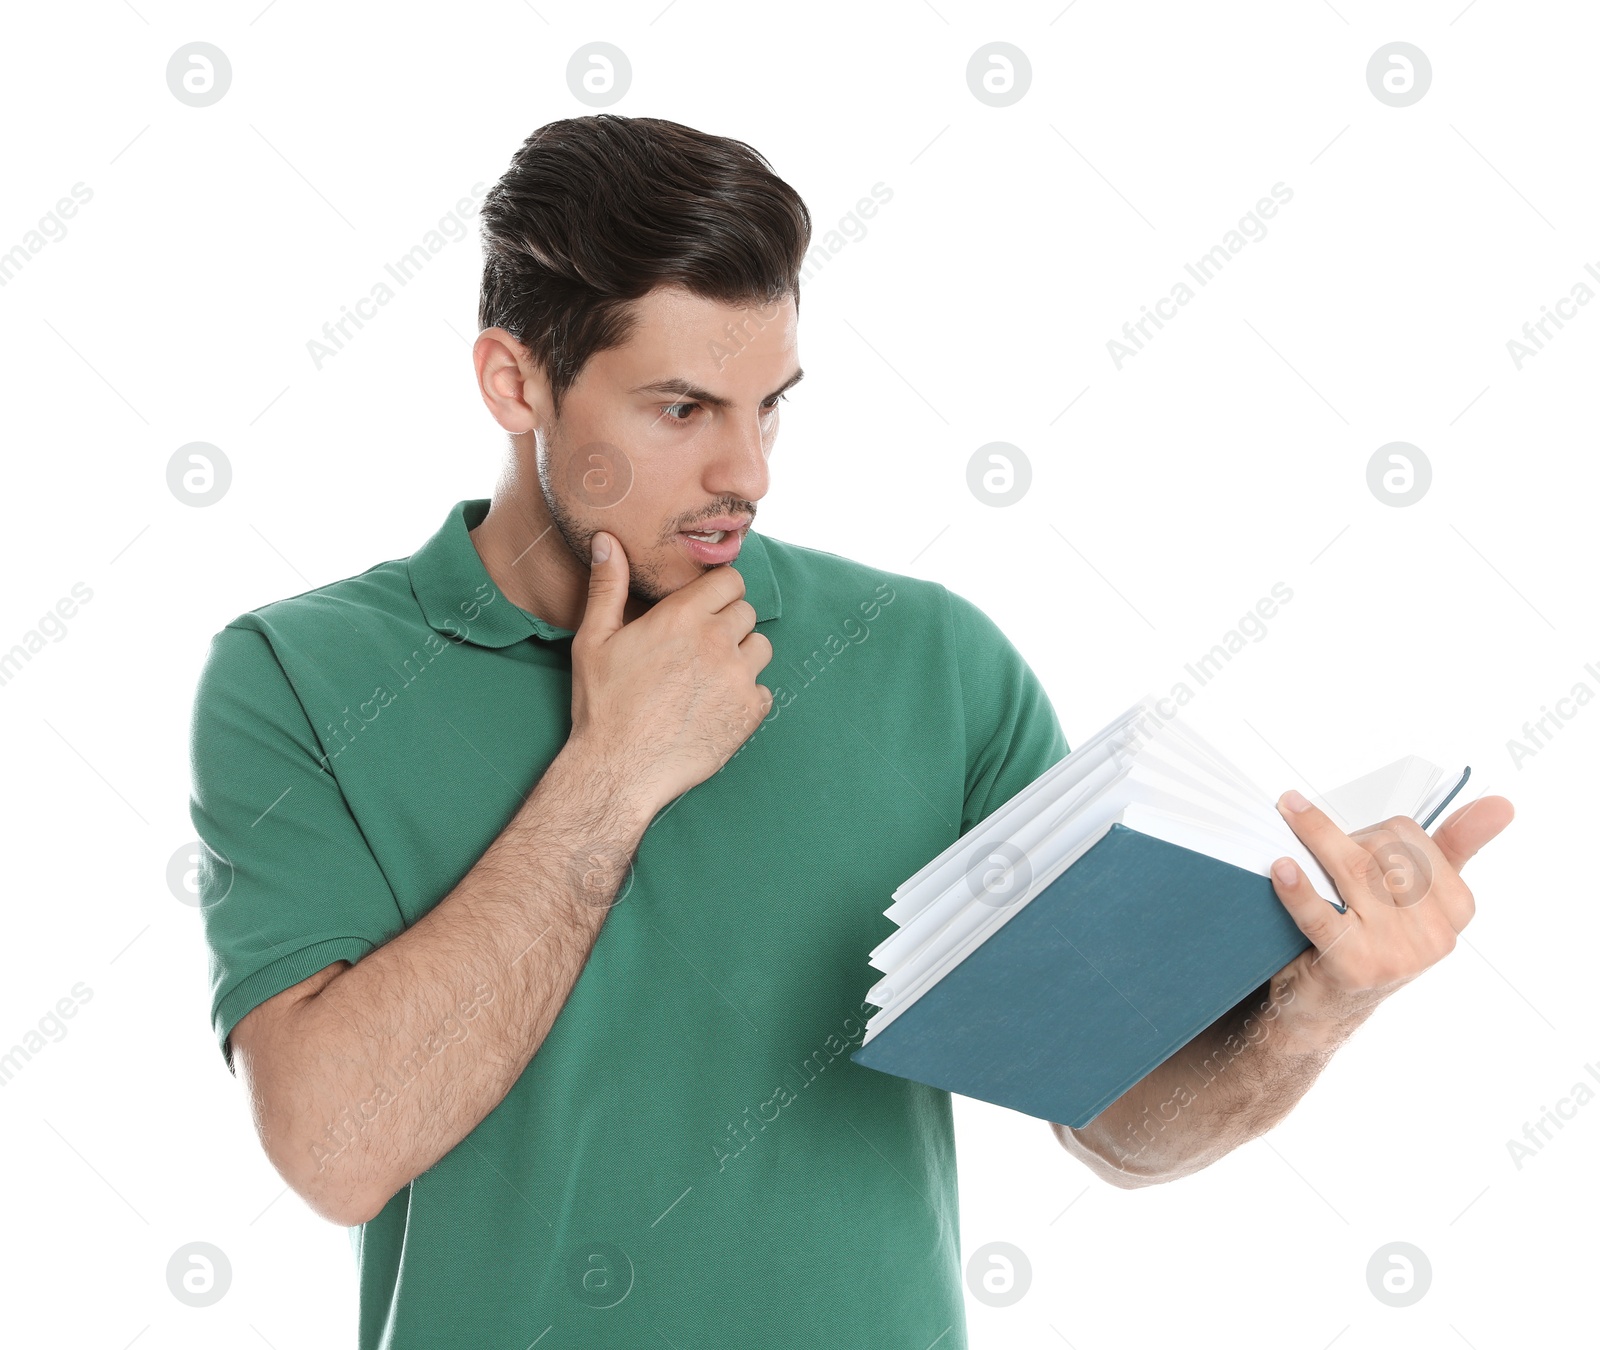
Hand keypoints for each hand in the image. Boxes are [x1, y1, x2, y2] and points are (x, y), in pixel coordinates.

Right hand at [566, 530, 773, 811]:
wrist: (619, 769)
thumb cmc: (603, 705)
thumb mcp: (594, 640)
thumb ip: (608, 586)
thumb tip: (607, 539)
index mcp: (682, 617)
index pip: (729, 580)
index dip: (717, 592)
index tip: (702, 609)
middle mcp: (717, 641)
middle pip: (746, 611)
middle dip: (727, 623)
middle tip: (698, 648)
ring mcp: (738, 678)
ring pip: (761, 648)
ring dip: (742, 656)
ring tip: (709, 676)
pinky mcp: (750, 712)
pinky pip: (764, 690)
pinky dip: (746, 697)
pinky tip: (715, 707)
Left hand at [1265, 789, 1513, 1049]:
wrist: (1325, 1004)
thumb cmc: (1370, 935)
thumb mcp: (1418, 896)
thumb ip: (1457, 846)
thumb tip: (1502, 804)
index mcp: (1457, 909)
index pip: (1412, 836)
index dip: (1376, 829)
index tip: (1357, 833)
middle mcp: (1434, 935)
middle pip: (1381, 851)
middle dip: (1345, 837)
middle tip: (1314, 839)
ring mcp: (1395, 953)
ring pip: (1351, 872)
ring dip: (1314, 840)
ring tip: (1288, 819)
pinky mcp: (1353, 966)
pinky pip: (1322, 916)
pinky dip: (1299, 890)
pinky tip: (1283, 869)